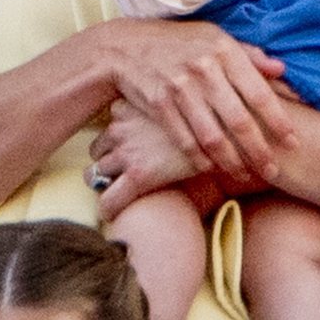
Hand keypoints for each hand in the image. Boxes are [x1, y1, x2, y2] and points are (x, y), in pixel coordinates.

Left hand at [88, 100, 231, 222]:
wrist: (223, 132)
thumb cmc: (204, 118)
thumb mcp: (172, 104)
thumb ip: (156, 109)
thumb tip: (152, 120)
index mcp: (126, 106)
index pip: (108, 123)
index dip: (116, 139)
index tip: (127, 148)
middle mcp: (120, 126)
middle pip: (96, 149)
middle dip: (106, 163)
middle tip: (121, 175)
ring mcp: (126, 152)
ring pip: (95, 174)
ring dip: (105, 185)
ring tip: (120, 194)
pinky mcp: (137, 176)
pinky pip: (109, 200)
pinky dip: (108, 209)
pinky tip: (113, 215)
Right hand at [97, 19, 297, 185]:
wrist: (126, 46)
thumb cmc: (179, 42)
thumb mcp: (214, 37)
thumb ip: (249, 54)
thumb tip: (282, 70)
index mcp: (224, 51)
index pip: (259, 93)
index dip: (278, 121)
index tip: (292, 142)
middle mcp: (204, 69)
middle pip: (239, 120)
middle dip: (259, 150)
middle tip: (272, 170)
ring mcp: (180, 87)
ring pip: (213, 135)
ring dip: (232, 161)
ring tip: (245, 175)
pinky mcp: (159, 104)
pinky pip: (185, 139)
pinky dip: (199, 158)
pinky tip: (211, 168)